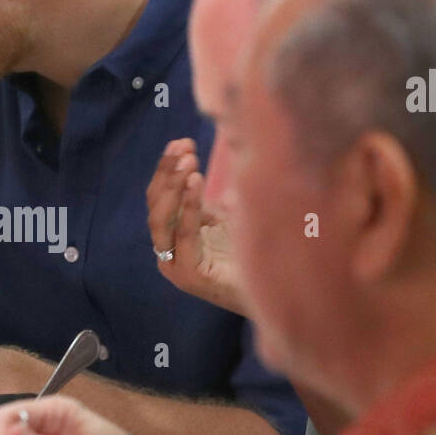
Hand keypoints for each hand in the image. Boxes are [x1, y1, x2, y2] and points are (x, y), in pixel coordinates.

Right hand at [146, 138, 246, 315]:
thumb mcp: (234, 214)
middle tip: (183, 149)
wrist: (281, 292)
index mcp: (175, 234)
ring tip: (189, 163)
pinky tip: (196, 183)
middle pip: (155, 205)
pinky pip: (184, 236)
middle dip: (166, 173)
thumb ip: (221, 190)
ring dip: (172, 187)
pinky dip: (188, 207)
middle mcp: (169, 249)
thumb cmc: (258, 253)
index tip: (181, 142)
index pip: (159, 196)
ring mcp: (175, 264)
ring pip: (161, 219)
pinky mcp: (189, 276)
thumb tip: (230, 145)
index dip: (166, 168)